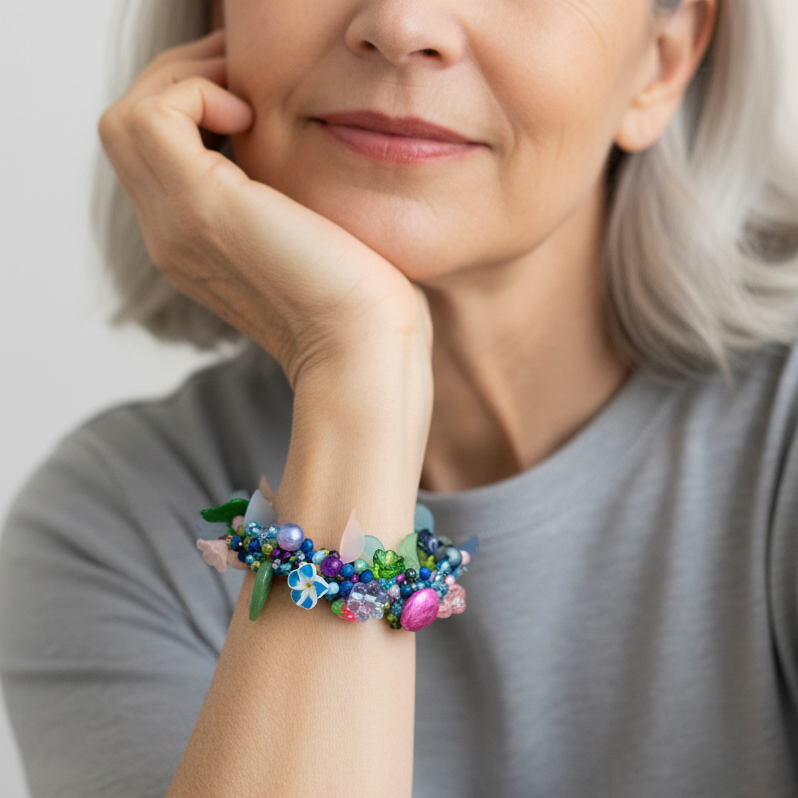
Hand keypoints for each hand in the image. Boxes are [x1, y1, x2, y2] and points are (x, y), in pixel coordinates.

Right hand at [98, 30, 431, 387]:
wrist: (363, 346)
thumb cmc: (358, 299)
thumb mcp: (304, 238)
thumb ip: (275, 200)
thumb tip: (284, 152)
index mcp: (193, 246)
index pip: (154, 158)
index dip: (190, 110)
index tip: (247, 100)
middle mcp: (170, 237)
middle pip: (128, 131)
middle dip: (182, 83)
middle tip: (243, 83)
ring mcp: (176, 225)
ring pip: (128, 119)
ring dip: (186, 82)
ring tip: (245, 98)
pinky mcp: (201, 208)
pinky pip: (154, 116)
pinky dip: (196, 93)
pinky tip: (250, 118)